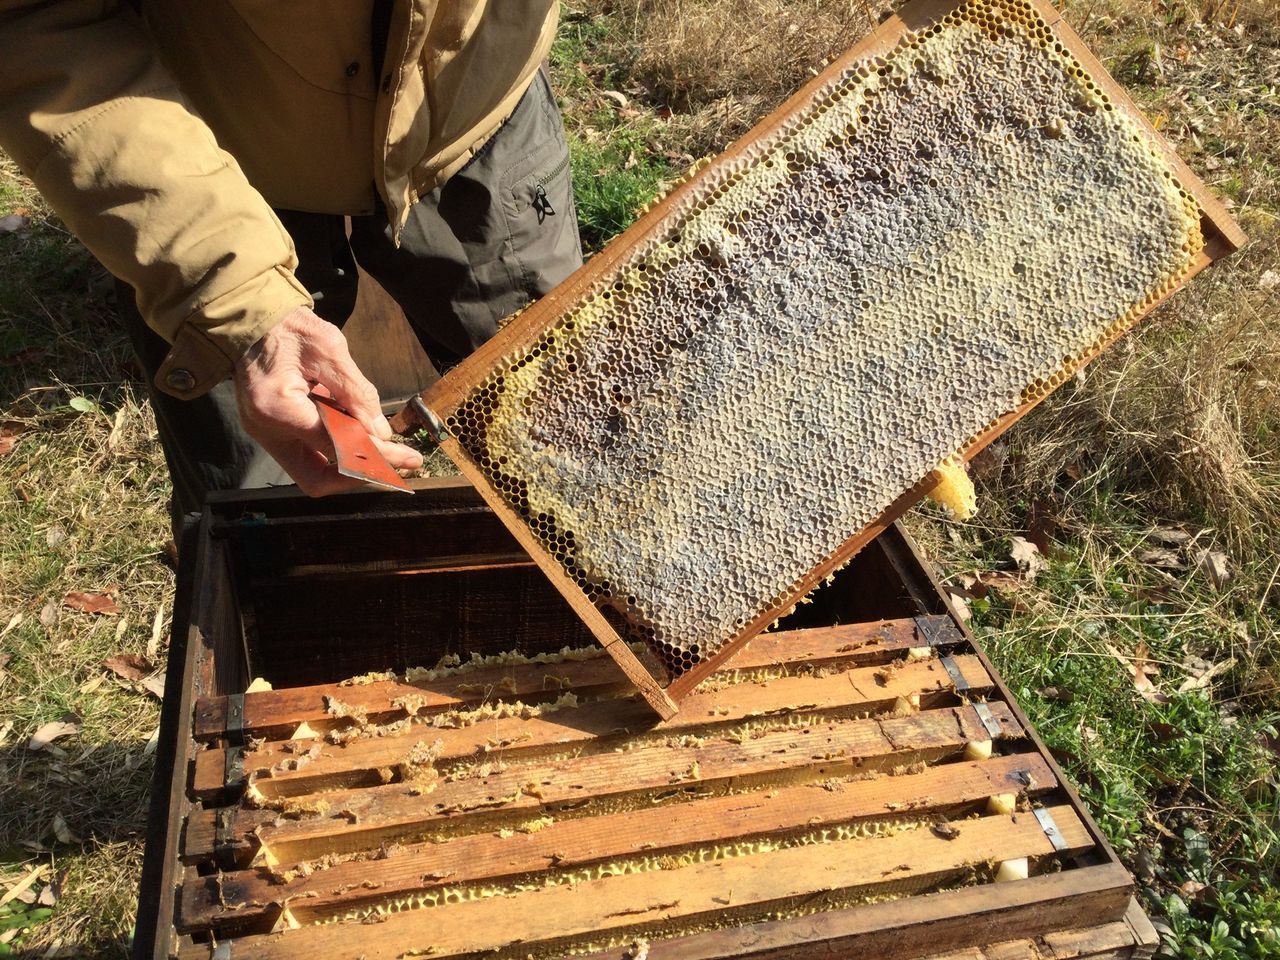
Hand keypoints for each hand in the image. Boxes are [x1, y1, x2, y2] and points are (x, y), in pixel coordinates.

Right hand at [233, 306, 422, 494]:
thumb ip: (356, 393)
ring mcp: (265, 433)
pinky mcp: (272, 431)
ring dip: (350, 461)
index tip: (407, 458)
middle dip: (359, 475)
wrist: (251, 319)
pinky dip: (336, 445)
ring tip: (385, 446)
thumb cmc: (288, 327)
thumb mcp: (330, 350)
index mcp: (278, 407)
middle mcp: (266, 429)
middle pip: (317, 479)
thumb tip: (381, 433)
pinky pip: (308, 451)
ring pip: (313, 469)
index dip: (376, 455)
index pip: (335, 445)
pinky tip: (357, 428)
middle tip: (395, 464)